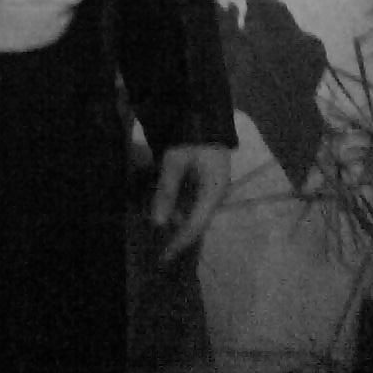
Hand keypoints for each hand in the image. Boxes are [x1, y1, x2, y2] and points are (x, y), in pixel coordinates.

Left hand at [150, 143, 230, 263]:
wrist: (202, 114)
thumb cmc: (190, 136)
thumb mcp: (174, 161)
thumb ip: (166, 191)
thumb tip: (158, 223)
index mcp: (214, 192)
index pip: (195, 226)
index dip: (179, 243)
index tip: (164, 258)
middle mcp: (216, 195)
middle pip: (195, 222)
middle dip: (175, 234)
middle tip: (156, 250)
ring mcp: (211, 190)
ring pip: (191, 213)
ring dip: (175, 221)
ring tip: (156, 234)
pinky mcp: (205, 183)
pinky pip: (190, 202)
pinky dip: (177, 208)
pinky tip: (163, 210)